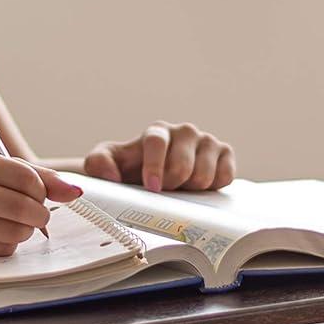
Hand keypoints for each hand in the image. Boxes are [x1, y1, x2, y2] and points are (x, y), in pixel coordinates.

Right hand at [0, 149, 84, 257]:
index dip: (42, 191)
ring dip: (26, 230)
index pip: (28, 179)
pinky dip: (9, 243)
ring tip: (15, 222)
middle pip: (23, 209)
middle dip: (40, 214)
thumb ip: (41, 177)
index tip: (38, 194)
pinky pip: (2, 250)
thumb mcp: (1, 169)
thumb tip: (76, 192)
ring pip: (16, 233)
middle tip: (36, 213)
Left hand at [82, 122, 235, 191]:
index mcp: (157, 132)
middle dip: (170, 185)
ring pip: (204, 175)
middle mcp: (184, 132)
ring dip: (190, 189)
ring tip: (179, 189)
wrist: (154, 176)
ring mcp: (206, 142)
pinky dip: (211, 188)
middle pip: (182, 166)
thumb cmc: (130, 169)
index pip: (157, 142)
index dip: (154, 166)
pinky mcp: (225, 154)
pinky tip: (197, 187)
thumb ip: (98, 163)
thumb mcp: (105, 164)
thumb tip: (110, 175)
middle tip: (163, 191)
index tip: (151, 187)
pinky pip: (225, 177)